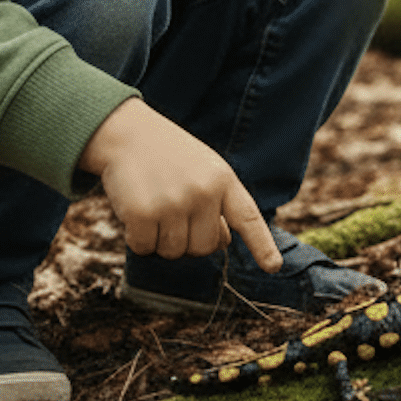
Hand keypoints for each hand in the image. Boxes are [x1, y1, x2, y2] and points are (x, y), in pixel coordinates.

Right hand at [79, 98, 281, 270]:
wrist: (126, 134)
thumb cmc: (169, 157)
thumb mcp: (204, 170)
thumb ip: (218, 204)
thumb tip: (223, 243)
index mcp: (223, 180)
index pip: (248, 217)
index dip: (261, 245)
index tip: (273, 266)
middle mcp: (203, 192)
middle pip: (203, 248)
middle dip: (187, 239)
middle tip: (172, 209)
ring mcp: (173, 203)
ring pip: (173, 252)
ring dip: (160, 238)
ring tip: (154, 203)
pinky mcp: (143, 214)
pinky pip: (144, 248)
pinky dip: (137, 238)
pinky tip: (134, 211)